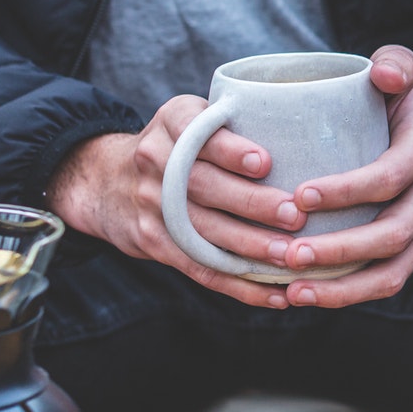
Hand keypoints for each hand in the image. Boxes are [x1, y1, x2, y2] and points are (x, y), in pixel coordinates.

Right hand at [47, 98, 308, 309]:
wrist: (106, 181)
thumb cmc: (178, 145)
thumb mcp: (192, 116)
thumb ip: (234, 120)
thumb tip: (306, 131)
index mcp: (173, 122)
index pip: (198, 134)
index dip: (230, 150)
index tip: (265, 163)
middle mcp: (156, 161)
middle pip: (204, 186)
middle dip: (252, 204)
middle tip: (294, 216)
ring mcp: (152, 205)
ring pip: (204, 232)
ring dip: (250, 248)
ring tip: (290, 256)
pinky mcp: (155, 242)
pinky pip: (200, 268)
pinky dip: (240, 286)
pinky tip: (276, 295)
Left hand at [273, 45, 412, 308]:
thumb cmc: (393, 101)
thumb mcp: (400, 70)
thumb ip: (395, 63)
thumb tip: (382, 74)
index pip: (389, 177)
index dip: (348, 190)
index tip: (299, 195)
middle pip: (392, 234)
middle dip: (339, 249)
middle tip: (287, 253)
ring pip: (392, 271)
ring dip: (342, 287)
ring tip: (293, 290)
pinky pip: (385, 282)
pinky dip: (345, 295)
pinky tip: (301, 295)